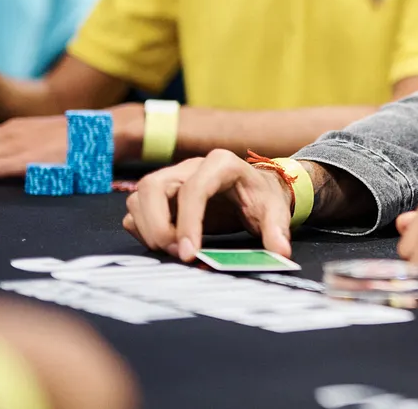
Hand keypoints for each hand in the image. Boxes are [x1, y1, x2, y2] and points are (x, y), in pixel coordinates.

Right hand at [123, 149, 292, 261]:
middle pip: (152, 186)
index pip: (193, 188)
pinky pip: (136, 210)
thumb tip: (280, 252)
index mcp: (221, 163)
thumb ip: (277, 231)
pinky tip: (166, 245)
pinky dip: (143, 230)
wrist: (257, 191)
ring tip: (173, 251)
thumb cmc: (263, 198)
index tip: (190, 253)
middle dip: (157, 224)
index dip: (188, 221)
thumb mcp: (275, 211)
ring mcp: (172, 179)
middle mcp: (190, 166)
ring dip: (148, 229)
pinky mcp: (160, 196)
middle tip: (177, 254)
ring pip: (139, 197)